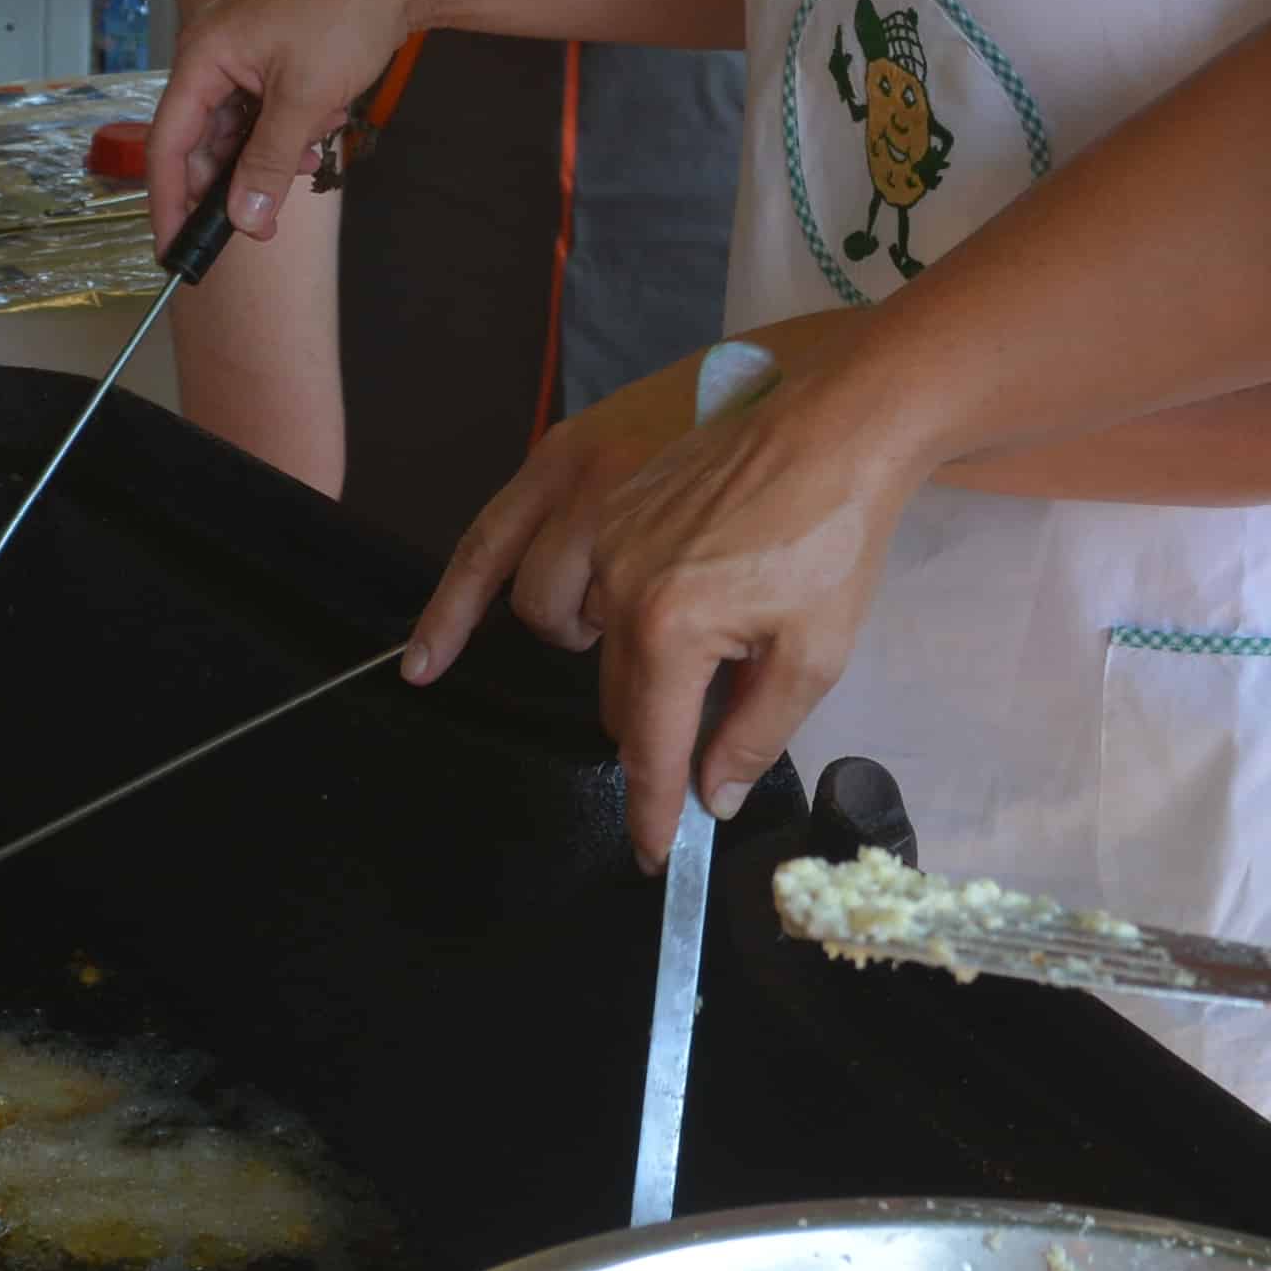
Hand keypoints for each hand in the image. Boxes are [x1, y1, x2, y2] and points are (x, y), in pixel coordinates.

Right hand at [140, 0, 430, 246]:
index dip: (169, 200)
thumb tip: (244, 219)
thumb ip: (268, 162)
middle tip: (264, 222)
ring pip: (237, 130)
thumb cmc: (345, 16)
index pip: (168, 142)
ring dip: (270, 154)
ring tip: (311, 156)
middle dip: (235, 181)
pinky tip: (323, 125)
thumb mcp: (304, 100)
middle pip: (202, 140)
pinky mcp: (269, 59)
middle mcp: (211, 54)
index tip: (174, 248)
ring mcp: (240, 55)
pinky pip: (262, 111)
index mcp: (202, 55)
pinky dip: (287, 130)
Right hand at [416, 313, 913, 862]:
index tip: (655, 853)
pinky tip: (430, 652)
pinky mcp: (574, 466)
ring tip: (647, 648)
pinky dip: (468, 596)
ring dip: (584, 649)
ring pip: (547, 616)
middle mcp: (611, 574)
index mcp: (669, 625)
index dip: (654, 810)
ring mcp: (585, 513)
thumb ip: (753, 735)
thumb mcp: (815, 652)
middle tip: (686, 746)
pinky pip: (498, 540)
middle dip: (644, 727)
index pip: (649, 746)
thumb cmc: (836, 534)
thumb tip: (710, 797)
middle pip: (605, 689)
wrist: (839, 416)